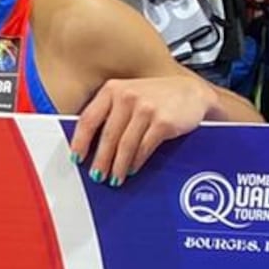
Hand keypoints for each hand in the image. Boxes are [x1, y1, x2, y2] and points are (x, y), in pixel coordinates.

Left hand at [68, 76, 215, 182]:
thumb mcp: (129, 96)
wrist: (192, 93)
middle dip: (100, 160)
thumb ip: (110, 113)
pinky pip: (144, 148)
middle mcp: (127, 96)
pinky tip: (132, 169)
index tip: (76, 158)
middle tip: (97, 176)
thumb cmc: (157, 97)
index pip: (88, 119)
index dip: (80, 142)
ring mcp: (146, 108)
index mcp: (113, 89)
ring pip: (125, 145)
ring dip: (118, 166)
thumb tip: (91, 145)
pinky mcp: (163, 122)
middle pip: (107, 136)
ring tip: (114, 178)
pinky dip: (136, 162)